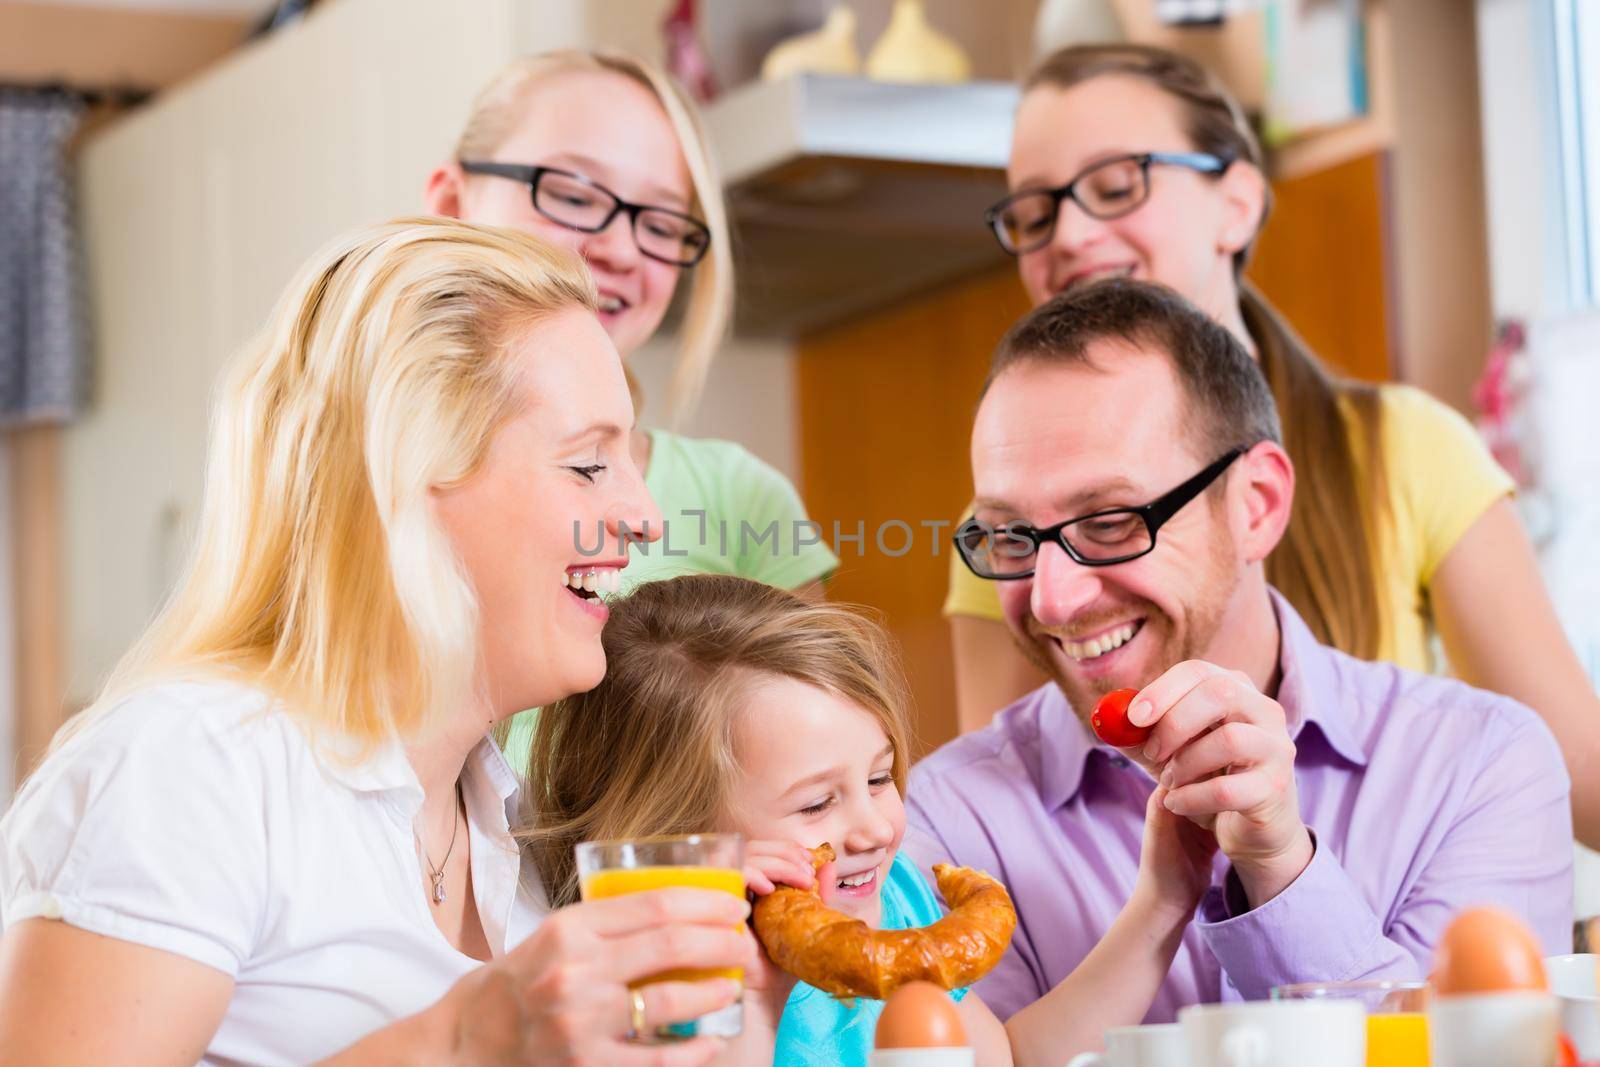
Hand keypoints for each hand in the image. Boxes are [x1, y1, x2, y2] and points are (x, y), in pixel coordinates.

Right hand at [433, 888, 752, 1065]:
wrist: (466, 1042)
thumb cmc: (518, 983)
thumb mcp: (554, 936)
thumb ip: (606, 924)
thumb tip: (681, 908)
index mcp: (569, 929)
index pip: (655, 903)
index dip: (706, 902)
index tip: (734, 905)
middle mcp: (575, 971)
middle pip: (672, 944)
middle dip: (722, 940)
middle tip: (744, 941)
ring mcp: (581, 1022)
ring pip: (671, 999)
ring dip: (715, 990)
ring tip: (732, 984)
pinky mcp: (585, 1066)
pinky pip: (657, 1060)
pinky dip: (692, 1052)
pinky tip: (712, 1043)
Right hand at [741, 840, 819, 1025]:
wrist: (767, 992)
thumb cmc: (784, 959)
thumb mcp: (807, 919)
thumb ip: (819, 892)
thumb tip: (830, 865)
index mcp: (755, 882)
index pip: (765, 849)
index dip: (787, 849)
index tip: (812, 861)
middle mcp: (736, 884)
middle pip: (754, 848)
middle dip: (786, 854)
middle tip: (808, 872)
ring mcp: (723, 892)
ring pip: (743, 856)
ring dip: (776, 863)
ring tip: (800, 881)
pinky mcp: (715, 905)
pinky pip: (729, 876)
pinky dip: (751, 876)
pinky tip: (770, 890)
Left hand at [1131, 660, 1312, 906]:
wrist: (1249, 828)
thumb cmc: (1206, 777)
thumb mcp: (1169, 750)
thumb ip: (1141, 733)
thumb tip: (1106, 719)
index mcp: (1237, 689)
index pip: (1199, 671)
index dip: (1162, 690)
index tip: (1134, 717)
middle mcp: (1265, 711)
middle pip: (1220, 693)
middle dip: (1174, 723)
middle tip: (1152, 752)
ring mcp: (1277, 748)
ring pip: (1228, 740)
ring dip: (1185, 764)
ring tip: (1168, 781)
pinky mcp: (1276, 788)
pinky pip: (1228, 789)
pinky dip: (1192, 798)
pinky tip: (1177, 804)